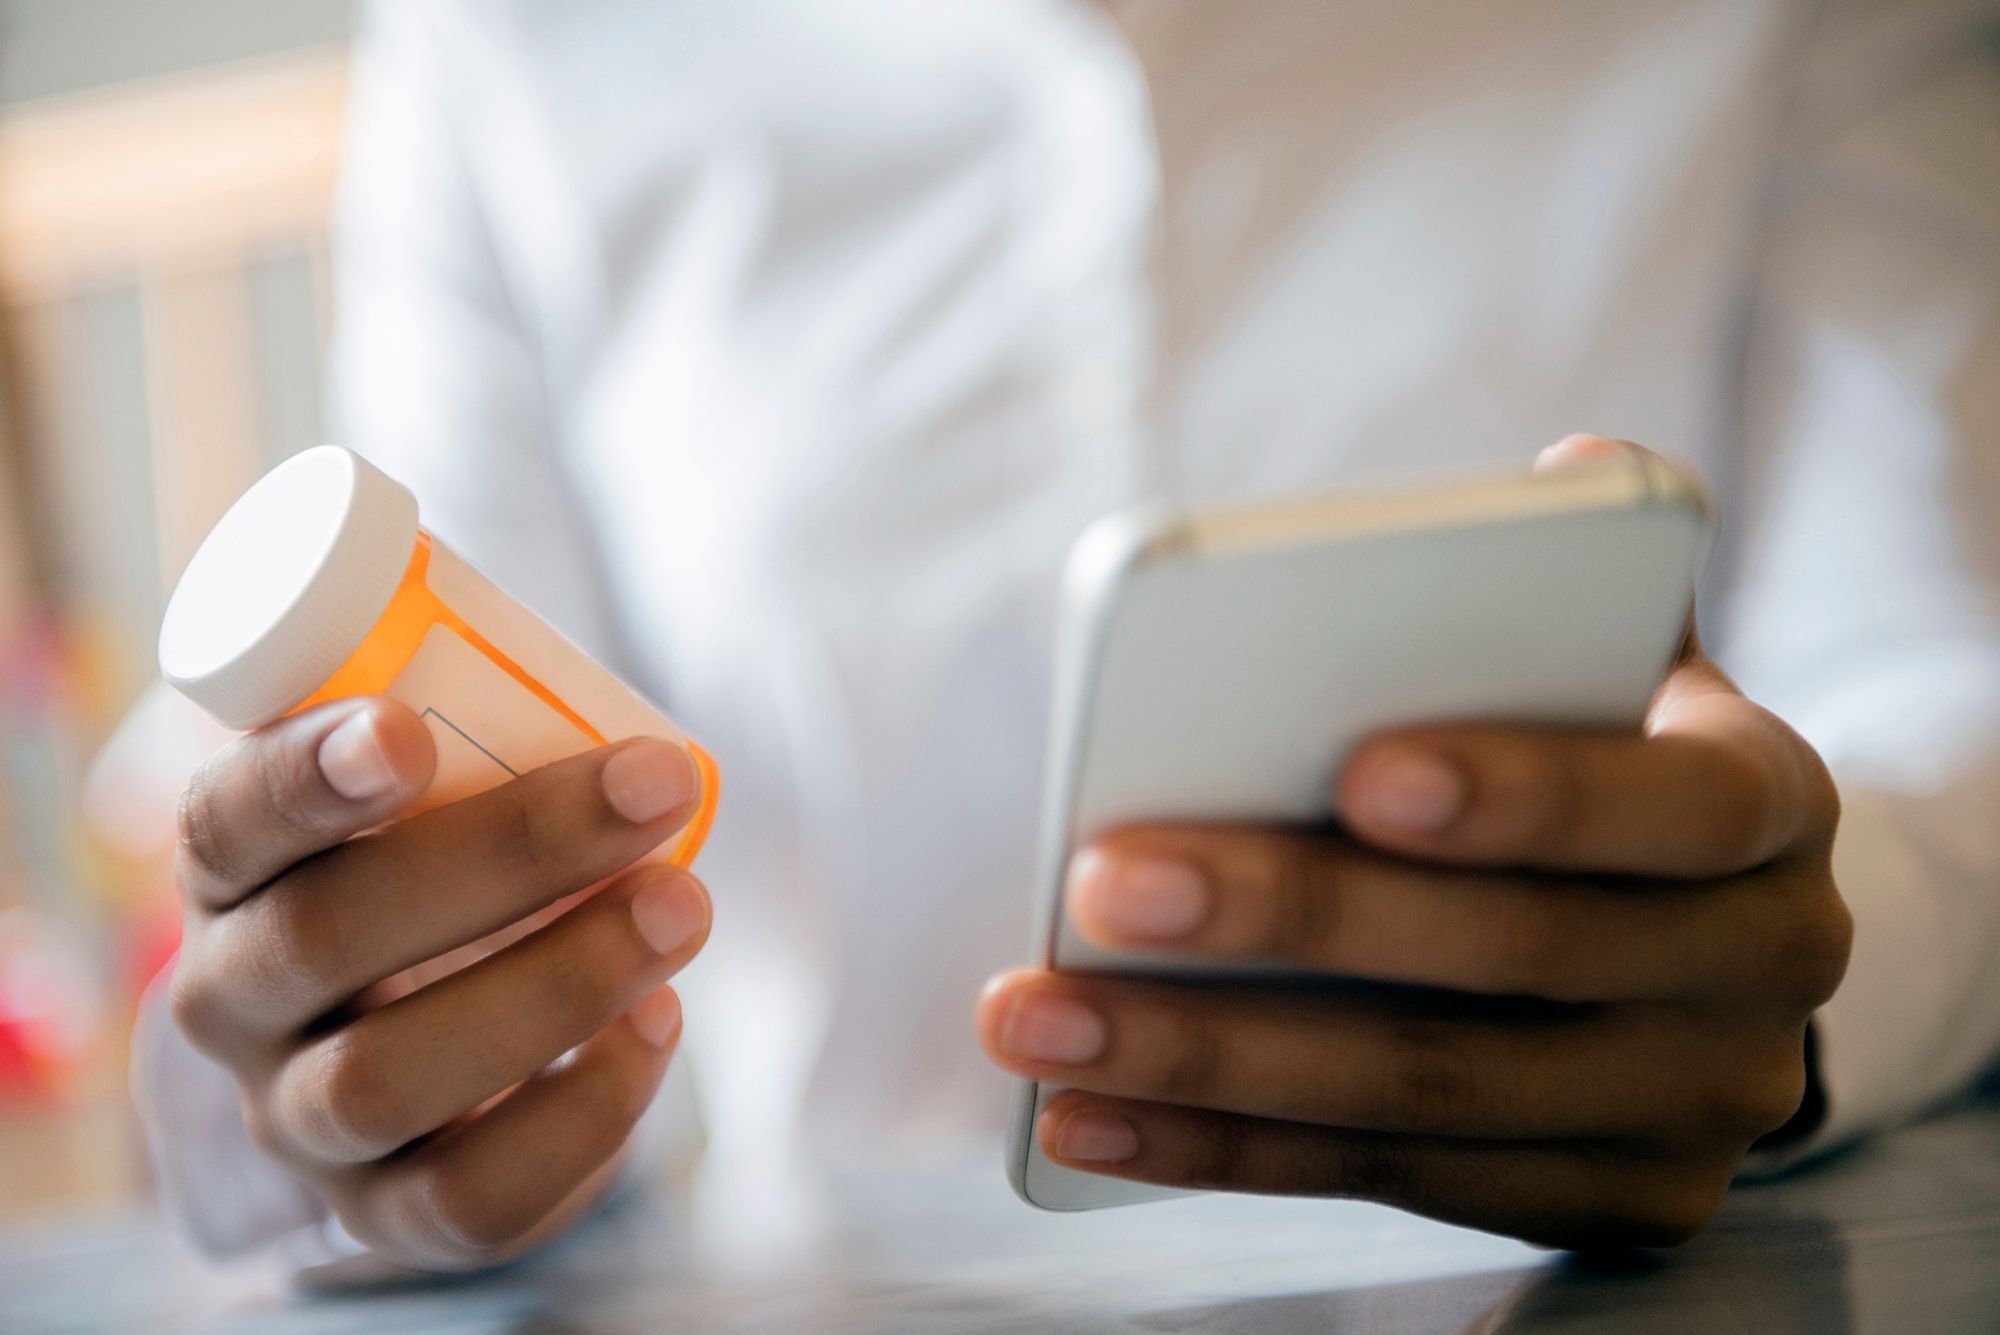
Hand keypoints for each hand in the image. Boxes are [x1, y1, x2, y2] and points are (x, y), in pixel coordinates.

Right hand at [166, 699, 710, 1270]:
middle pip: (323, 936)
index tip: (406, 729)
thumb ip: (487, 755)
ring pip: (387, 1078)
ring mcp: (299, 1120)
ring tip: (682, 907)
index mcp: (232, 872)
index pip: (229, 821)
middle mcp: (234, 1001)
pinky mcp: (387, 1212)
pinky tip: (660, 1021)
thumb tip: (639, 753)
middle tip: (654, 788)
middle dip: (510, 854)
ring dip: (560, 984)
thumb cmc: (447, 880)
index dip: (304, 777)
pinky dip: (586, 1107)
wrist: (426, 1048)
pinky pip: (474, 1193)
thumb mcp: (435, 806)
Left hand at [978, 437, 1852, 1248]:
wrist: (1705, 949)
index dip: (1529, 794)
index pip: (1677, 806)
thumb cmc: (1609, 765)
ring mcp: (1689, 1108)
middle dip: (1297, 920)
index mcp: (1772, 807)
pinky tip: (1086, 1115)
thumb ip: (1584, 592)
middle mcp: (1762, 971)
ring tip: (1036, 1016)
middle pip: (1516, 958)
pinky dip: (1222, 1150)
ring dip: (1208, 1056)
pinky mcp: (1610, 1204)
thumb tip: (1559, 475)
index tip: (1357, 769)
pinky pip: (1387, 1180)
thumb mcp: (1622, 671)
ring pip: (1426, 1092)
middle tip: (1106, 880)